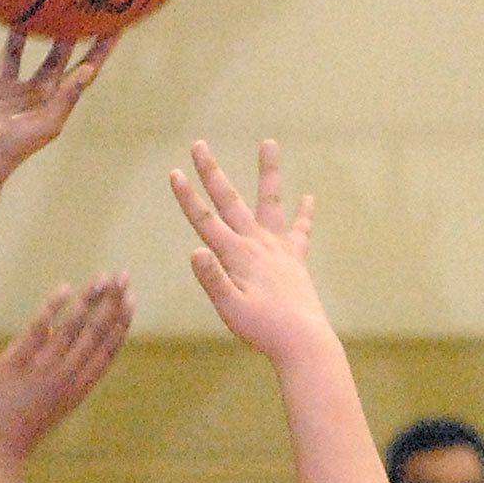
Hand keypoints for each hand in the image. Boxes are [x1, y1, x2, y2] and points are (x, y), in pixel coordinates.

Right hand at [0, 7, 114, 178]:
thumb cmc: (15, 147)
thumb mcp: (49, 122)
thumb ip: (68, 96)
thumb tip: (88, 69)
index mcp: (51, 101)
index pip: (80, 70)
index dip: (98, 51)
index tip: (114, 27)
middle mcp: (30, 91)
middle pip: (51, 55)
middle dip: (63, 33)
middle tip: (73, 3)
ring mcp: (3, 86)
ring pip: (14, 49)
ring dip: (20, 28)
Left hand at [0, 275, 133, 462]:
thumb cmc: (20, 426)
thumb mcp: (51, 403)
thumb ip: (61, 371)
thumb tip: (61, 332)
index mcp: (78, 389)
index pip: (107, 351)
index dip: (122, 324)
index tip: (133, 300)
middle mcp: (65, 378)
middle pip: (96, 334)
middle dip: (113, 303)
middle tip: (125, 276)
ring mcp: (41, 370)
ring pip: (74, 329)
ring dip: (91, 300)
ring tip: (104, 277)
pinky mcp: (15, 364)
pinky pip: (38, 331)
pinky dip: (54, 309)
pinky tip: (66, 288)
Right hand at [169, 139, 325, 359]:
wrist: (303, 340)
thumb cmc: (263, 329)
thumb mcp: (230, 309)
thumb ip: (213, 279)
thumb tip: (194, 251)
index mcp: (237, 255)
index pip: (205, 221)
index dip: (187, 197)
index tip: (174, 172)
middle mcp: (257, 244)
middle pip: (230, 201)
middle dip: (211, 172)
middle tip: (199, 144)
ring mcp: (279, 249)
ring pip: (271, 202)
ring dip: (268, 172)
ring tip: (269, 142)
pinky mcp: (295, 260)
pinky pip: (300, 232)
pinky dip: (304, 215)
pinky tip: (308, 197)